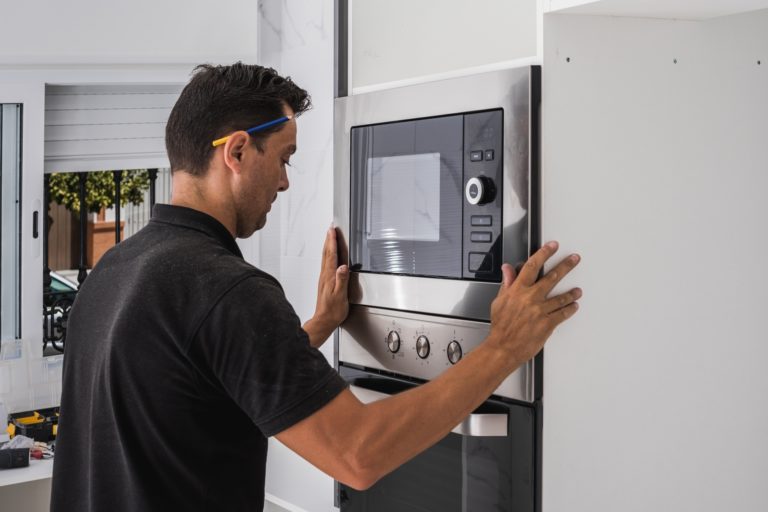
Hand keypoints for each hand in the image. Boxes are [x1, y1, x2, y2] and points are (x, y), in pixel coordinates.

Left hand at [304, 226, 349, 346]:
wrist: (324, 321)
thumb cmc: (333, 311)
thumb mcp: (340, 296)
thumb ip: (341, 280)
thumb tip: (343, 267)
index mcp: (329, 276)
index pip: (331, 255)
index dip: (332, 241)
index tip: (333, 230)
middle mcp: (325, 275)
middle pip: (326, 253)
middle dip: (328, 240)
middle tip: (331, 228)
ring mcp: (324, 279)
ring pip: (325, 258)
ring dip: (327, 246)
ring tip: (330, 237)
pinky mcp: (325, 282)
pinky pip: (326, 264)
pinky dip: (328, 255)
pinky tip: (330, 256)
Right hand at [488, 241, 581, 366]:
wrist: (503, 347)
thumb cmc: (501, 327)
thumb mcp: (499, 301)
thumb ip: (507, 284)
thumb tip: (507, 270)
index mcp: (517, 290)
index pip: (532, 266)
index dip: (543, 254)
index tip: (552, 247)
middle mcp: (530, 298)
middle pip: (552, 277)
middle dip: (565, 266)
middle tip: (574, 259)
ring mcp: (540, 311)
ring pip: (561, 297)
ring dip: (571, 293)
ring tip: (577, 290)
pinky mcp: (547, 324)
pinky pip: (562, 314)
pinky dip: (570, 309)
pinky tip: (574, 306)